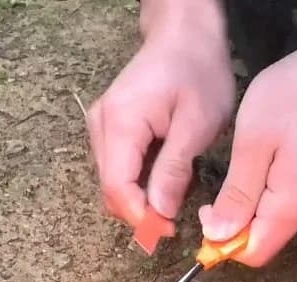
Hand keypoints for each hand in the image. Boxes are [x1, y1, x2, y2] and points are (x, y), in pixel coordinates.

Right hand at [88, 0, 234, 224]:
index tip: (165, 231)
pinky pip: (116, 168)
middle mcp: (100, 128)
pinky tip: (160, 177)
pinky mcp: (105, 129)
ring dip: (138, 198)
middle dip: (138, 212)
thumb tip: (159, 213)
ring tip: (171, 195)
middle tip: (172, 222)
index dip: (139, 217)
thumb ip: (173, 170)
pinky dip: (136, 182)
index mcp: (121, 124)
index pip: (117, 187)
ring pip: (111, 182)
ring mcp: (99, 128)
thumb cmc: (196, 70)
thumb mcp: (197, 123)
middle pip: (109, 189)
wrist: (183, 33)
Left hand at [200, 29, 296, 266]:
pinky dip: (283, 193)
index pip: (253, 253)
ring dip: (262, 204)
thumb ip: (236, 194)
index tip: (208, 210)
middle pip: (267, 238)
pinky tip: (282, 161)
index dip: (222, 242)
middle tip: (232, 179)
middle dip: (240, 220)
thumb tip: (217, 237)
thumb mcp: (254, 142)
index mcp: (296, 203)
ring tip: (261, 162)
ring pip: (283, 222)